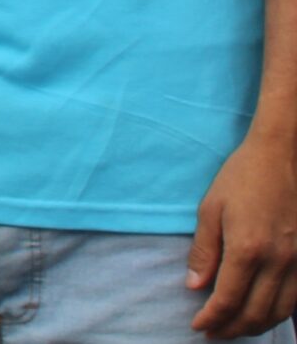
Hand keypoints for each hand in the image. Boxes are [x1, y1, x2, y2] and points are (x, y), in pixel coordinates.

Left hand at [188, 132, 296, 336]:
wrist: (282, 156)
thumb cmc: (241, 177)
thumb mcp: (210, 209)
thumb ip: (204, 251)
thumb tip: (195, 287)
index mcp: (248, 249)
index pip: (228, 299)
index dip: (212, 319)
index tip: (198, 327)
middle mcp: (278, 262)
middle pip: (256, 313)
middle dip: (233, 329)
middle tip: (213, 334)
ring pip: (280, 311)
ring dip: (256, 326)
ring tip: (235, 328)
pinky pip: (295, 298)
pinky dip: (277, 313)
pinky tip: (262, 313)